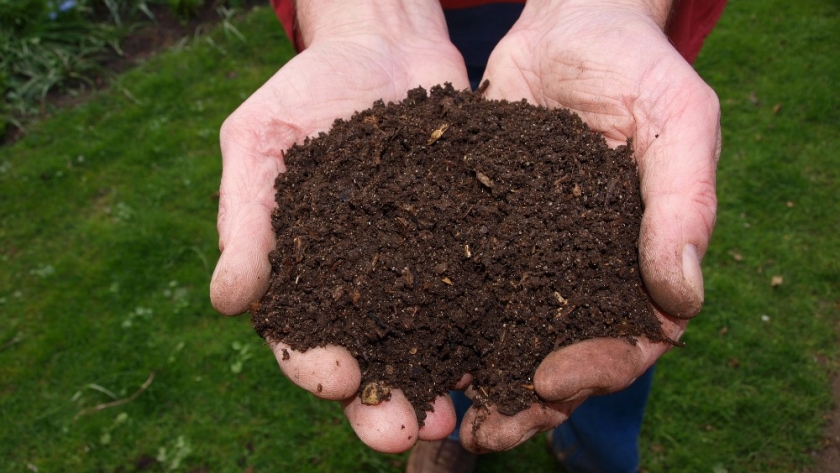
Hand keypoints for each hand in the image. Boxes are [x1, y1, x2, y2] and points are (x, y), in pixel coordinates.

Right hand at [209, 0, 469, 452]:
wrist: (384, 46)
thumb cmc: (307, 90)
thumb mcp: (259, 141)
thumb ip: (245, 218)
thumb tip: (227, 301)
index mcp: (304, 273)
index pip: (301, 336)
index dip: (314, 365)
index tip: (336, 378)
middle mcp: (363, 286)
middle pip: (369, 360)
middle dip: (380, 404)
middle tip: (401, 433)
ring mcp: (419, 270)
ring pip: (428, 344)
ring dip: (439, 386)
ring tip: (457, 419)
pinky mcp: (467, 246)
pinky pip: (480, 294)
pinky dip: (492, 329)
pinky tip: (508, 354)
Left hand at [457, 0, 719, 451]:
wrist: (567, 24)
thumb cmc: (635, 65)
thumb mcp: (676, 119)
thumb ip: (684, 203)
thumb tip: (683, 299)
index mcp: (640, 259)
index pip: (632, 339)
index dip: (597, 369)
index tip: (551, 379)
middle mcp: (584, 269)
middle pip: (563, 355)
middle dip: (527, 399)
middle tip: (485, 431)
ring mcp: (531, 255)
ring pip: (507, 334)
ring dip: (478, 378)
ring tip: (439, 411)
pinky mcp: (481, 231)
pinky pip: (461, 286)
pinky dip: (439, 321)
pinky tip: (405, 345)